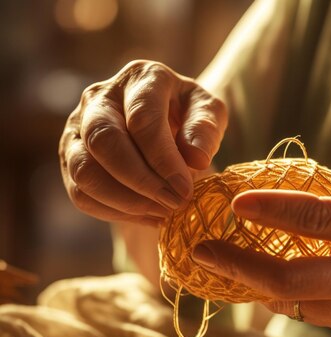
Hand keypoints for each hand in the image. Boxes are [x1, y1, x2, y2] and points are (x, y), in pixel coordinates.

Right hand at [59, 60, 227, 225]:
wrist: (168, 121)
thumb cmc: (190, 115)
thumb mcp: (210, 113)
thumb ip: (205, 129)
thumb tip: (195, 158)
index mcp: (141, 78)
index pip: (142, 117)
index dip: (163, 158)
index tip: (185, 189)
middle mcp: (99, 97)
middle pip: (104, 141)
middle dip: (141, 181)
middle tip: (174, 204)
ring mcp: (77, 127)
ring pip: (84, 171)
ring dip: (126, 201)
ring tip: (163, 212)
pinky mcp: (70, 157)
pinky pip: (81, 193)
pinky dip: (115, 212)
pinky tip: (148, 215)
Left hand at [192, 190, 330, 334]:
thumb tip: (285, 220)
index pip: (319, 218)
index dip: (272, 209)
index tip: (235, 202)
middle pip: (291, 278)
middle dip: (238, 266)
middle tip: (203, 251)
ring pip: (292, 299)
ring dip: (253, 282)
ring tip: (225, 261)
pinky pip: (309, 310)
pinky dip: (282, 293)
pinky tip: (269, 280)